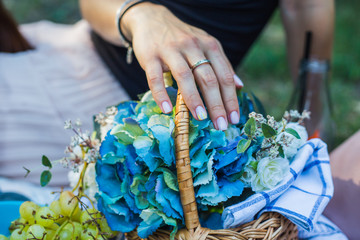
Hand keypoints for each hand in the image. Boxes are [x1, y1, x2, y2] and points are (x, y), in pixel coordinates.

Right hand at [122, 2, 242, 129]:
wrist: (151, 19)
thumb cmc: (182, 38)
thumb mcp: (205, 45)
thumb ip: (222, 64)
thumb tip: (240, 85)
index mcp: (209, 46)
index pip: (224, 75)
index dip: (231, 99)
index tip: (234, 119)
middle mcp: (192, 46)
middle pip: (208, 78)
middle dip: (217, 104)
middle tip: (221, 125)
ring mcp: (171, 50)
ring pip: (185, 76)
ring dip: (194, 99)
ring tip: (201, 118)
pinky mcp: (151, 56)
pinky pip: (156, 78)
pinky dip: (162, 94)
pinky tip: (167, 109)